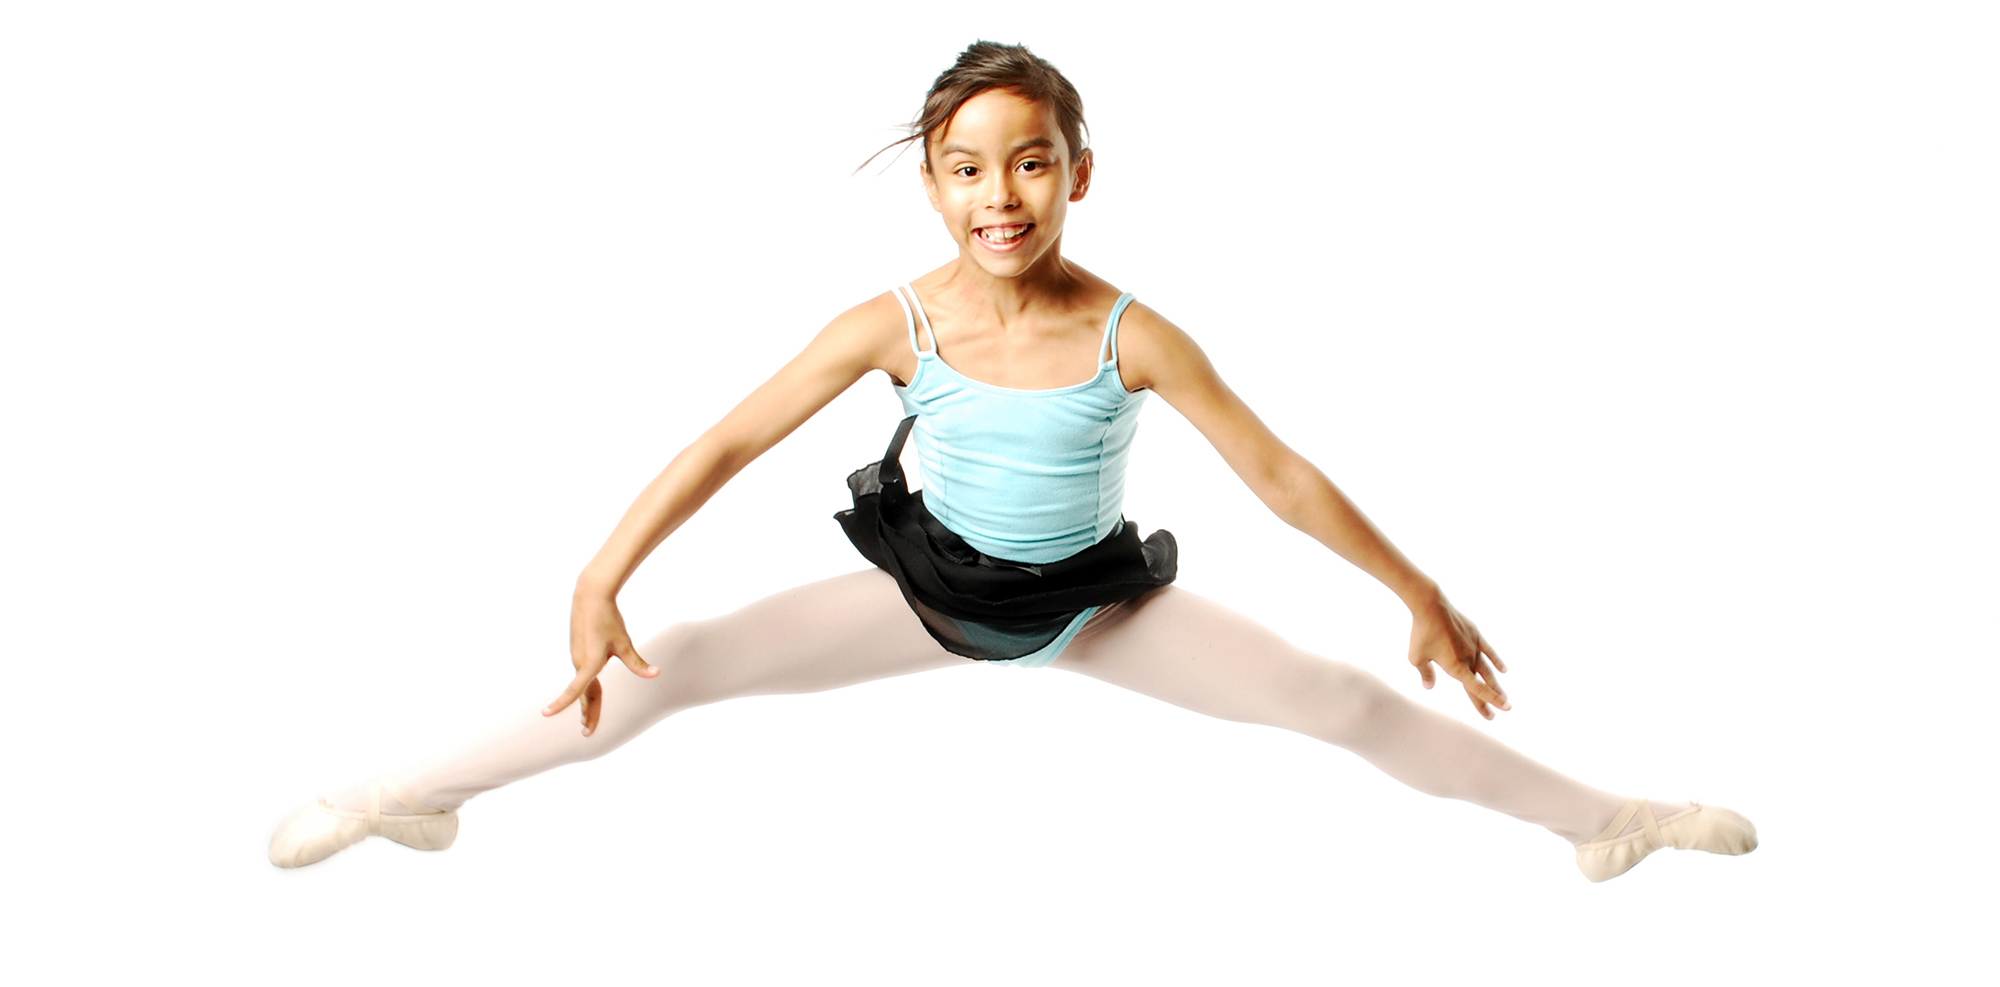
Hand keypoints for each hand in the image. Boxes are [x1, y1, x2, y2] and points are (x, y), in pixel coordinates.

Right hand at [544, 591, 658, 735]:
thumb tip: (655, 674)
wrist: (591, 597)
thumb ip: (637, 663)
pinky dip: (584, 689)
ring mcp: (576, 658)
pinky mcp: (578, 652)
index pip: (575, 689)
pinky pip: (582, 676)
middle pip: (583, 694)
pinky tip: (588, 694)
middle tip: (587, 732)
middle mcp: (579, 663)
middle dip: (586, 713)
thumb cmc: (608, 619)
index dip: (562, 703)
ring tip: (586, 719)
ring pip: (582, 685)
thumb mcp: (624, 643)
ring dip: (585, 703)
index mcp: (589, 663)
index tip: (545, 714)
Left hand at [1407, 595, 1509, 719]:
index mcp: (1456, 667)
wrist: (1431, 606)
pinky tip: (1503, 670)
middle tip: (1495, 715)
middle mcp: (1468, 659)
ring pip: (1487, 670)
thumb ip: (1425, 674)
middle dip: (1489, 700)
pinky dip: (1496, 661)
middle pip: (1481, 684)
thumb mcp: (1416, 657)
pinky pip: (1489, 651)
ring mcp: (1474, 646)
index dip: (1489, 700)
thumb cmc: (1421, 633)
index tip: (1502, 710)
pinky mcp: (1475, 635)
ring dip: (1495, 684)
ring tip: (1504, 696)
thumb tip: (1429, 687)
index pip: (1476, 689)